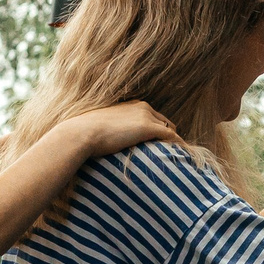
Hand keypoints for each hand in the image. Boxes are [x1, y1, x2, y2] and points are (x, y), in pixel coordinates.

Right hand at [62, 102, 177, 158]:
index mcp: (131, 105)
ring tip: (177, 158)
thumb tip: (108, 143)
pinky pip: (171, 136)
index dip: (158, 130)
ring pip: (169, 129)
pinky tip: (182, 154)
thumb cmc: (85, 134)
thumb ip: (112, 130)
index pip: (153, 116)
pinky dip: (178, 145)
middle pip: (164, 122)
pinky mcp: (147, 127)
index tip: (160, 144)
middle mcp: (142, 107)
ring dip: (173, 143)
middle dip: (168, 136)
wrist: (82, 133)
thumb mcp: (102, 127)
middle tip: (170, 153)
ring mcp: (145, 116)